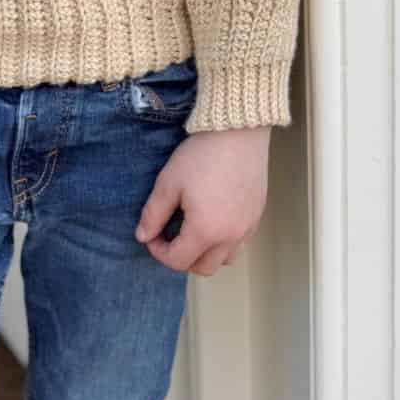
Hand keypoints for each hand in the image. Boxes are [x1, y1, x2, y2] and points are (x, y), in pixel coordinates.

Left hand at [134, 127, 271, 275]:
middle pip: (203, 268)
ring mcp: (247, 228)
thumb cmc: (201, 155)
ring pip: (224, 259)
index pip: (178, 261)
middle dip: (182, 257)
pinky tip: (213, 217)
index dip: (158, 252)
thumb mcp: (168, 182)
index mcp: (205, 231)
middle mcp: (230, 236)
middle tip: (170, 234)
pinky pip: (239, 242)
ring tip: (192, 228)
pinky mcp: (257, 216)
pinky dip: (223, 241)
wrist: (238, 131)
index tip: (151, 234)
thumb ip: (153, 214)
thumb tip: (142, 236)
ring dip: (205, 252)